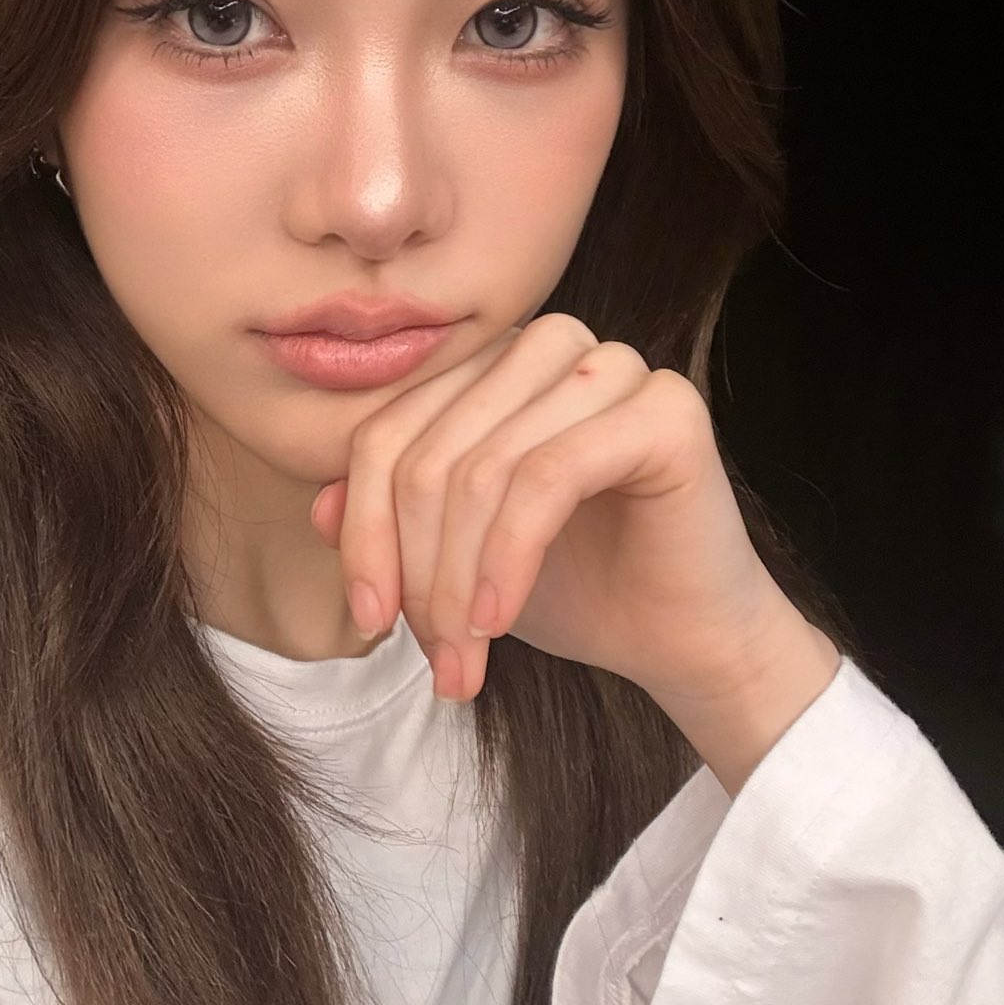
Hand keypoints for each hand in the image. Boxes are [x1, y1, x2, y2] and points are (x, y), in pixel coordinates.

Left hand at [309, 313, 837, 747]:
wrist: (682, 640)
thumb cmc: (573, 588)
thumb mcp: (455, 557)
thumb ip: (390, 521)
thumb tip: (321, 510)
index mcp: (492, 364)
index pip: (387, 432)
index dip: (366, 532)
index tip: (368, 620)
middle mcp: (549, 346)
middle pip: (426, 451)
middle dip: (416, 570)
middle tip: (431, 657)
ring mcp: (613, 366)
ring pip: (481, 468)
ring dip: (459, 580)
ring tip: (463, 658)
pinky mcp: (665, 408)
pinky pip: (546, 478)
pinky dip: (508, 558)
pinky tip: (499, 621)